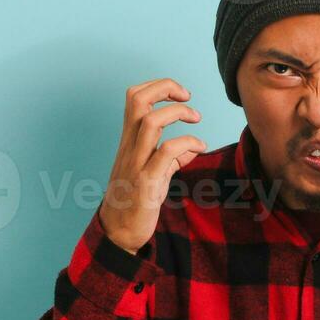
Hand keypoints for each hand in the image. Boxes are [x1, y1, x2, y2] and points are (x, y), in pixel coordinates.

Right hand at [99, 78, 206, 253]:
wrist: (119, 232)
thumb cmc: (136, 200)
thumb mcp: (154, 173)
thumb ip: (173, 157)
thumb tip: (194, 146)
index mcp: (129, 140)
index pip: (134, 97)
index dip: (157, 86)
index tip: (179, 95)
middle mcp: (129, 147)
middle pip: (137, 99)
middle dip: (165, 87)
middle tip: (187, 96)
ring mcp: (136, 163)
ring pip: (150, 122)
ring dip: (178, 112)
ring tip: (196, 119)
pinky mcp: (147, 182)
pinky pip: (167, 152)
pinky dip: (188, 143)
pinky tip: (200, 148)